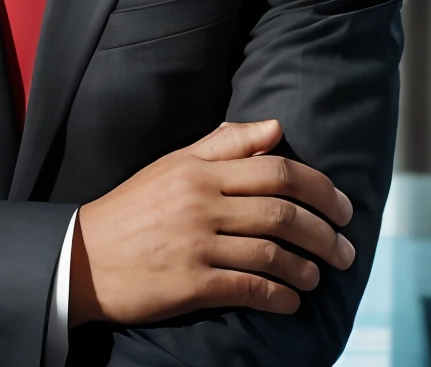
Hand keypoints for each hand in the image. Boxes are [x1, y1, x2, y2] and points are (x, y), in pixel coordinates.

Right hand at [69, 119, 353, 327]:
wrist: (83, 256)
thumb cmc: (133, 208)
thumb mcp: (173, 164)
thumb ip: (224, 144)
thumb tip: (276, 128)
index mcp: (199, 169)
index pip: (275, 169)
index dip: (319, 188)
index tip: (342, 206)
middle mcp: (200, 202)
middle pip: (282, 211)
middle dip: (324, 231)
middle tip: (346, 248)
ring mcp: (195, 243)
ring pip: (271, 252)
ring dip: (307, 267)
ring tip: (320, 275)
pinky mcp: (189, 284)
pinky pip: (249, 288)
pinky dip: (280, 296)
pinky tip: (293, 301)